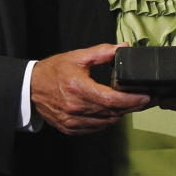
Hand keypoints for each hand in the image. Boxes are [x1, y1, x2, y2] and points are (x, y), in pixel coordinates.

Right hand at [31, 44, 149, 134]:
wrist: (30, 87)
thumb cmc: (53, 71)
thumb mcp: (78, 57)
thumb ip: (102, 52)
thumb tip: (123, 47)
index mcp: (78, 88)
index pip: (112, 100)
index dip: (132, 100)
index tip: (145, 96)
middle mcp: (76, 108)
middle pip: (112, 112)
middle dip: (131, 106)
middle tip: (143, 99)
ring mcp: (72, 121)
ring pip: (106, 122)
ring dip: (119, 114)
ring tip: (128, 104)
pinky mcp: (70, 128)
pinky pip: (95, 128)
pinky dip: (106, 120)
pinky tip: (110, 111)